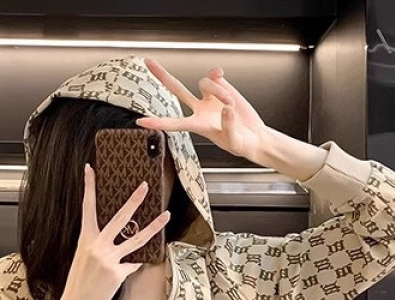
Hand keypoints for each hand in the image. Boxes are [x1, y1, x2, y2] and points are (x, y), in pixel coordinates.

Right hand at [56, 163, 170, 299]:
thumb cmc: (80, 281)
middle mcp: (97, 246)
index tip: (90, 169)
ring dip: (154, 227)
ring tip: (166, 216)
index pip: (87, 207)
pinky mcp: (118, 273)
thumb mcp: (84, 257)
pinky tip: (131, 266)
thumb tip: (117, 235)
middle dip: (134, 200)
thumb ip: (99, 243)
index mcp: (86, 239)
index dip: (89, 187)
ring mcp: (109, 259)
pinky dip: (134, 264)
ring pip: (137, 240)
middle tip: (145, 186)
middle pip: (120, 218)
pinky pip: (133, 264)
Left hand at [135, 57, 270, 164]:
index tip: (141, 122)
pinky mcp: (221, 86)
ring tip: (229, 104)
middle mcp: (199, 109)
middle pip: (177, 89)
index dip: (158, 122)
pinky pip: (214, 74)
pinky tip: (222, 77)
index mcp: (198, 126)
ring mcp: (209, 96)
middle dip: (162, 76)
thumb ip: (229, 126)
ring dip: (218, 91)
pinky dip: (218, 75)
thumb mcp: (235, 141)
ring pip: (204, 82)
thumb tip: (226, 108)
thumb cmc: (241, 143)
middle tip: (148, 62)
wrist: (253, 135)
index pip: (174, 123)